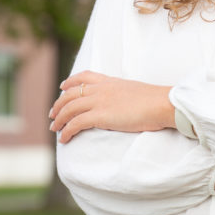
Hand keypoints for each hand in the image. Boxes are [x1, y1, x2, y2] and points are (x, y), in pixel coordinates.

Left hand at [49, 71, 174, 143]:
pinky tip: (64, 138)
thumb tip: (124, 103)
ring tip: (54, 128)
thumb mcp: (135, 91)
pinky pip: (76, 124)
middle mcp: (101, 89)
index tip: (63, 87)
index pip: (84, 76)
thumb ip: (124, 95)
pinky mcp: (101, 116)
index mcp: (110, 81)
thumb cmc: (156, 101)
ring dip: (59, 119)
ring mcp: (99, 101)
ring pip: (69, 108)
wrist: (162, 104)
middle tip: (53, 114)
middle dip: (59, 104)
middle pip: (71, 94)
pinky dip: (67, 131)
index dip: (70, 82)